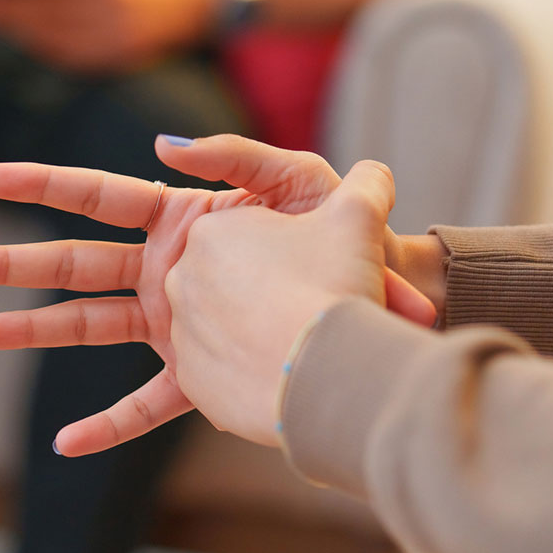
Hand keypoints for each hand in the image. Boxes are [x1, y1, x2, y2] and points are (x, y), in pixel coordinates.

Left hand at [0, 0, 226, 72]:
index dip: (0, 3)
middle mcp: (111, 20)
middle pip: (41, 24)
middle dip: (4, 19)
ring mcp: (117, 45)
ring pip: (53, 45)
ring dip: (23, 34)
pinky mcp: (122, 60)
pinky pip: (74, 57)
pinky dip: (49, 46)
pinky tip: (32, 37)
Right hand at [0, 135, 435, 454]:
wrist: (380, 307)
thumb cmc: (345, 240)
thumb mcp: (303, 181)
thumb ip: (239, 153)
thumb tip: (164, 146)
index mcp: (184, 221)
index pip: (99, 196)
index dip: (42, 184)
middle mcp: (166, 272)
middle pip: (71, 262)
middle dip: (7, 263)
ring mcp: (175, 326)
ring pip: (87, 327)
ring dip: (28, 331)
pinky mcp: (197, 376)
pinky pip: (146, 406)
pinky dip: (109, 426)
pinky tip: (65, 446)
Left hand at [165, 159, 398, 444]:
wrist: (326, 376)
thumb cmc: (336, 287)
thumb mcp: (359, 217)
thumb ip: (364, 183)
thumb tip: (372, 172)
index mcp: (210, 231)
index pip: (247, 233)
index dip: (290, 248)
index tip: (318, 265)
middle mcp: (180, 279)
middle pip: (234, 280)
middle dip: (271, 288)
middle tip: (313, 302)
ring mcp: (181, 332)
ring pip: (227, 324)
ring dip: (259, 328)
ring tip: (304, 339)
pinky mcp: (192, 380)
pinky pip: (222, 369)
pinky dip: (251, 369)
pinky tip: (287, 370)